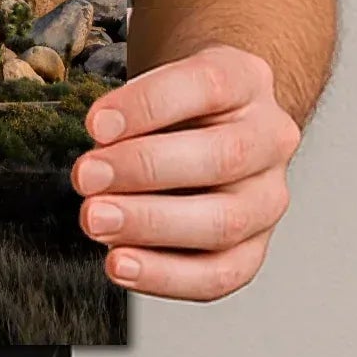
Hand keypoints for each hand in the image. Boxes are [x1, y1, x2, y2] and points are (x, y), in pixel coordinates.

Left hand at [68, 45, 299, 300]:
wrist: (214, 127)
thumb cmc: (177, 105)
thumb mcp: (159, 81)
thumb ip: (133, 108)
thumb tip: (101, 141)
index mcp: (247, 81)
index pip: (205, 86)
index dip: (147, 106)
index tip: (95, 126)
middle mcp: (270, 139)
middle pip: (222, 158)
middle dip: (144, 169)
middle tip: (86, 178)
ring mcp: (269, 197)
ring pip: (225, 222)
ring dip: (151, 225)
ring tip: (97, 222)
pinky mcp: (254, 247)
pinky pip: (220, 274)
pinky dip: (166, 275)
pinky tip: (120, 264)